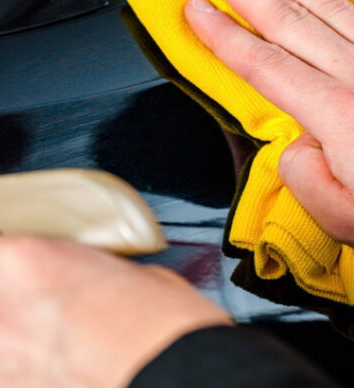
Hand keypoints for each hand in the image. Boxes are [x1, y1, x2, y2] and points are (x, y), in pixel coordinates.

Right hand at [185, 0, 353, 244]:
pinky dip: (343, 5)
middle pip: (295, 25)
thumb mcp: (343, 219)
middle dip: (252, 1)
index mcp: (340, 116)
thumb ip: (304, 175)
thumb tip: (297, 143)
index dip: (224, 37)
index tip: (196, 13)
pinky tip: (329, 1)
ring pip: (336, 10)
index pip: (264, 65)